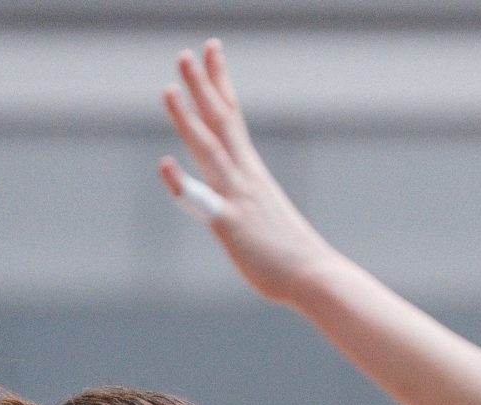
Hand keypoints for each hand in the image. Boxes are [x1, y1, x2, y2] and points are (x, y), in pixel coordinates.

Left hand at [159, 40, 341, 305]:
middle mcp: (245, 176)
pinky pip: (203, 200)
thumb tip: (240, 203)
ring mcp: (238, 197)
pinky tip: (165, 163)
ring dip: (189, 118)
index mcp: (252, 171)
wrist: (315, 276)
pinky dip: (183, 182)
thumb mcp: (265, 218)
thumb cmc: (292, 254)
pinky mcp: (230, 224)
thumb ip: (247, 202)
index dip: (219, 81)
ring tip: (170, 89)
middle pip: (221, 120)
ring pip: (210, 149)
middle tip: (187, 53)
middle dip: (203, 85)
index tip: (212, 51)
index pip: (232, 116)